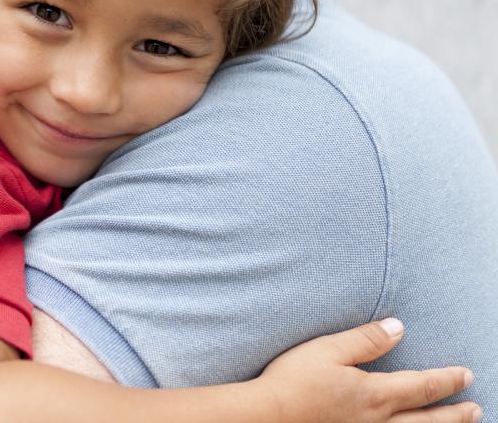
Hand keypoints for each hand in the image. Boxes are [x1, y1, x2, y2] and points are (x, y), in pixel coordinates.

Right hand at [257, 318, 480, 422]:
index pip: (421, 386)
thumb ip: (365, 340)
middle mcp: (377, 421)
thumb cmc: (292, 382)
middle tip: (475, 408)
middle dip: (454, 413)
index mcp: (374, 394)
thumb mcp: (327, 350)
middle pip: (427, 420)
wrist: (266, 416)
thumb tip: (398, 328)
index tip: (466, 375)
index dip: (447, 381)